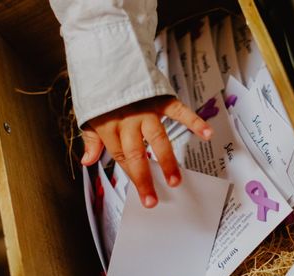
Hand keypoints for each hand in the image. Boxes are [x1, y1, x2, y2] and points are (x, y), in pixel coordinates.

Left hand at [80, 96, 212, 207]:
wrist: (108, 57)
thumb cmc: (101, 90)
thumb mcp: (89, 115)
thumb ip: (91, 139)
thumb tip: (87, 161)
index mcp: (109, 127)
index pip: (121, 158)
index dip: (132, 176)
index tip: (144, 195)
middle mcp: (128, 120)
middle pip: (136, 154)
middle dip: (145, 179)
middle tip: (153, 199)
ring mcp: (146, 110)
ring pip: (157, 139)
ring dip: (166, 161)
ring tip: (174, 180)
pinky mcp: (162, 98)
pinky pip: (179, 112)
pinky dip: (194, 122)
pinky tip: (206, 134)